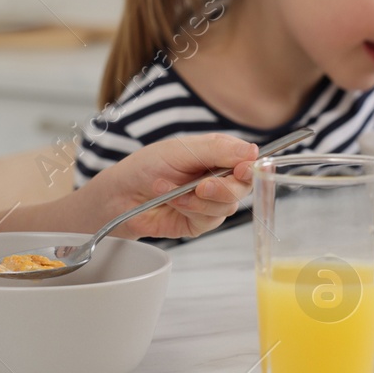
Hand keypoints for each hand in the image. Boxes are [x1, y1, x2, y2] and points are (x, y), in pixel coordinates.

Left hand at [80, 133, 259, 240]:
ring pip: (227, 207)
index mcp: (218, 154)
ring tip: (172, 191)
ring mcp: (210, 201)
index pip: (248, 161)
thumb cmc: (147, 166)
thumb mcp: (181, 150)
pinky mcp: (200, 222)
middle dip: (222, 189)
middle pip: (243, 187)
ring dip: (197, 200)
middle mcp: (218, 178)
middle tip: (200, 186)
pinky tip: (173, 203)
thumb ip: (218, 150)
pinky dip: (190, 211)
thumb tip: (252, 152)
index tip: (241, 170)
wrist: (121, 195)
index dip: (250, 167)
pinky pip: (209, 221)